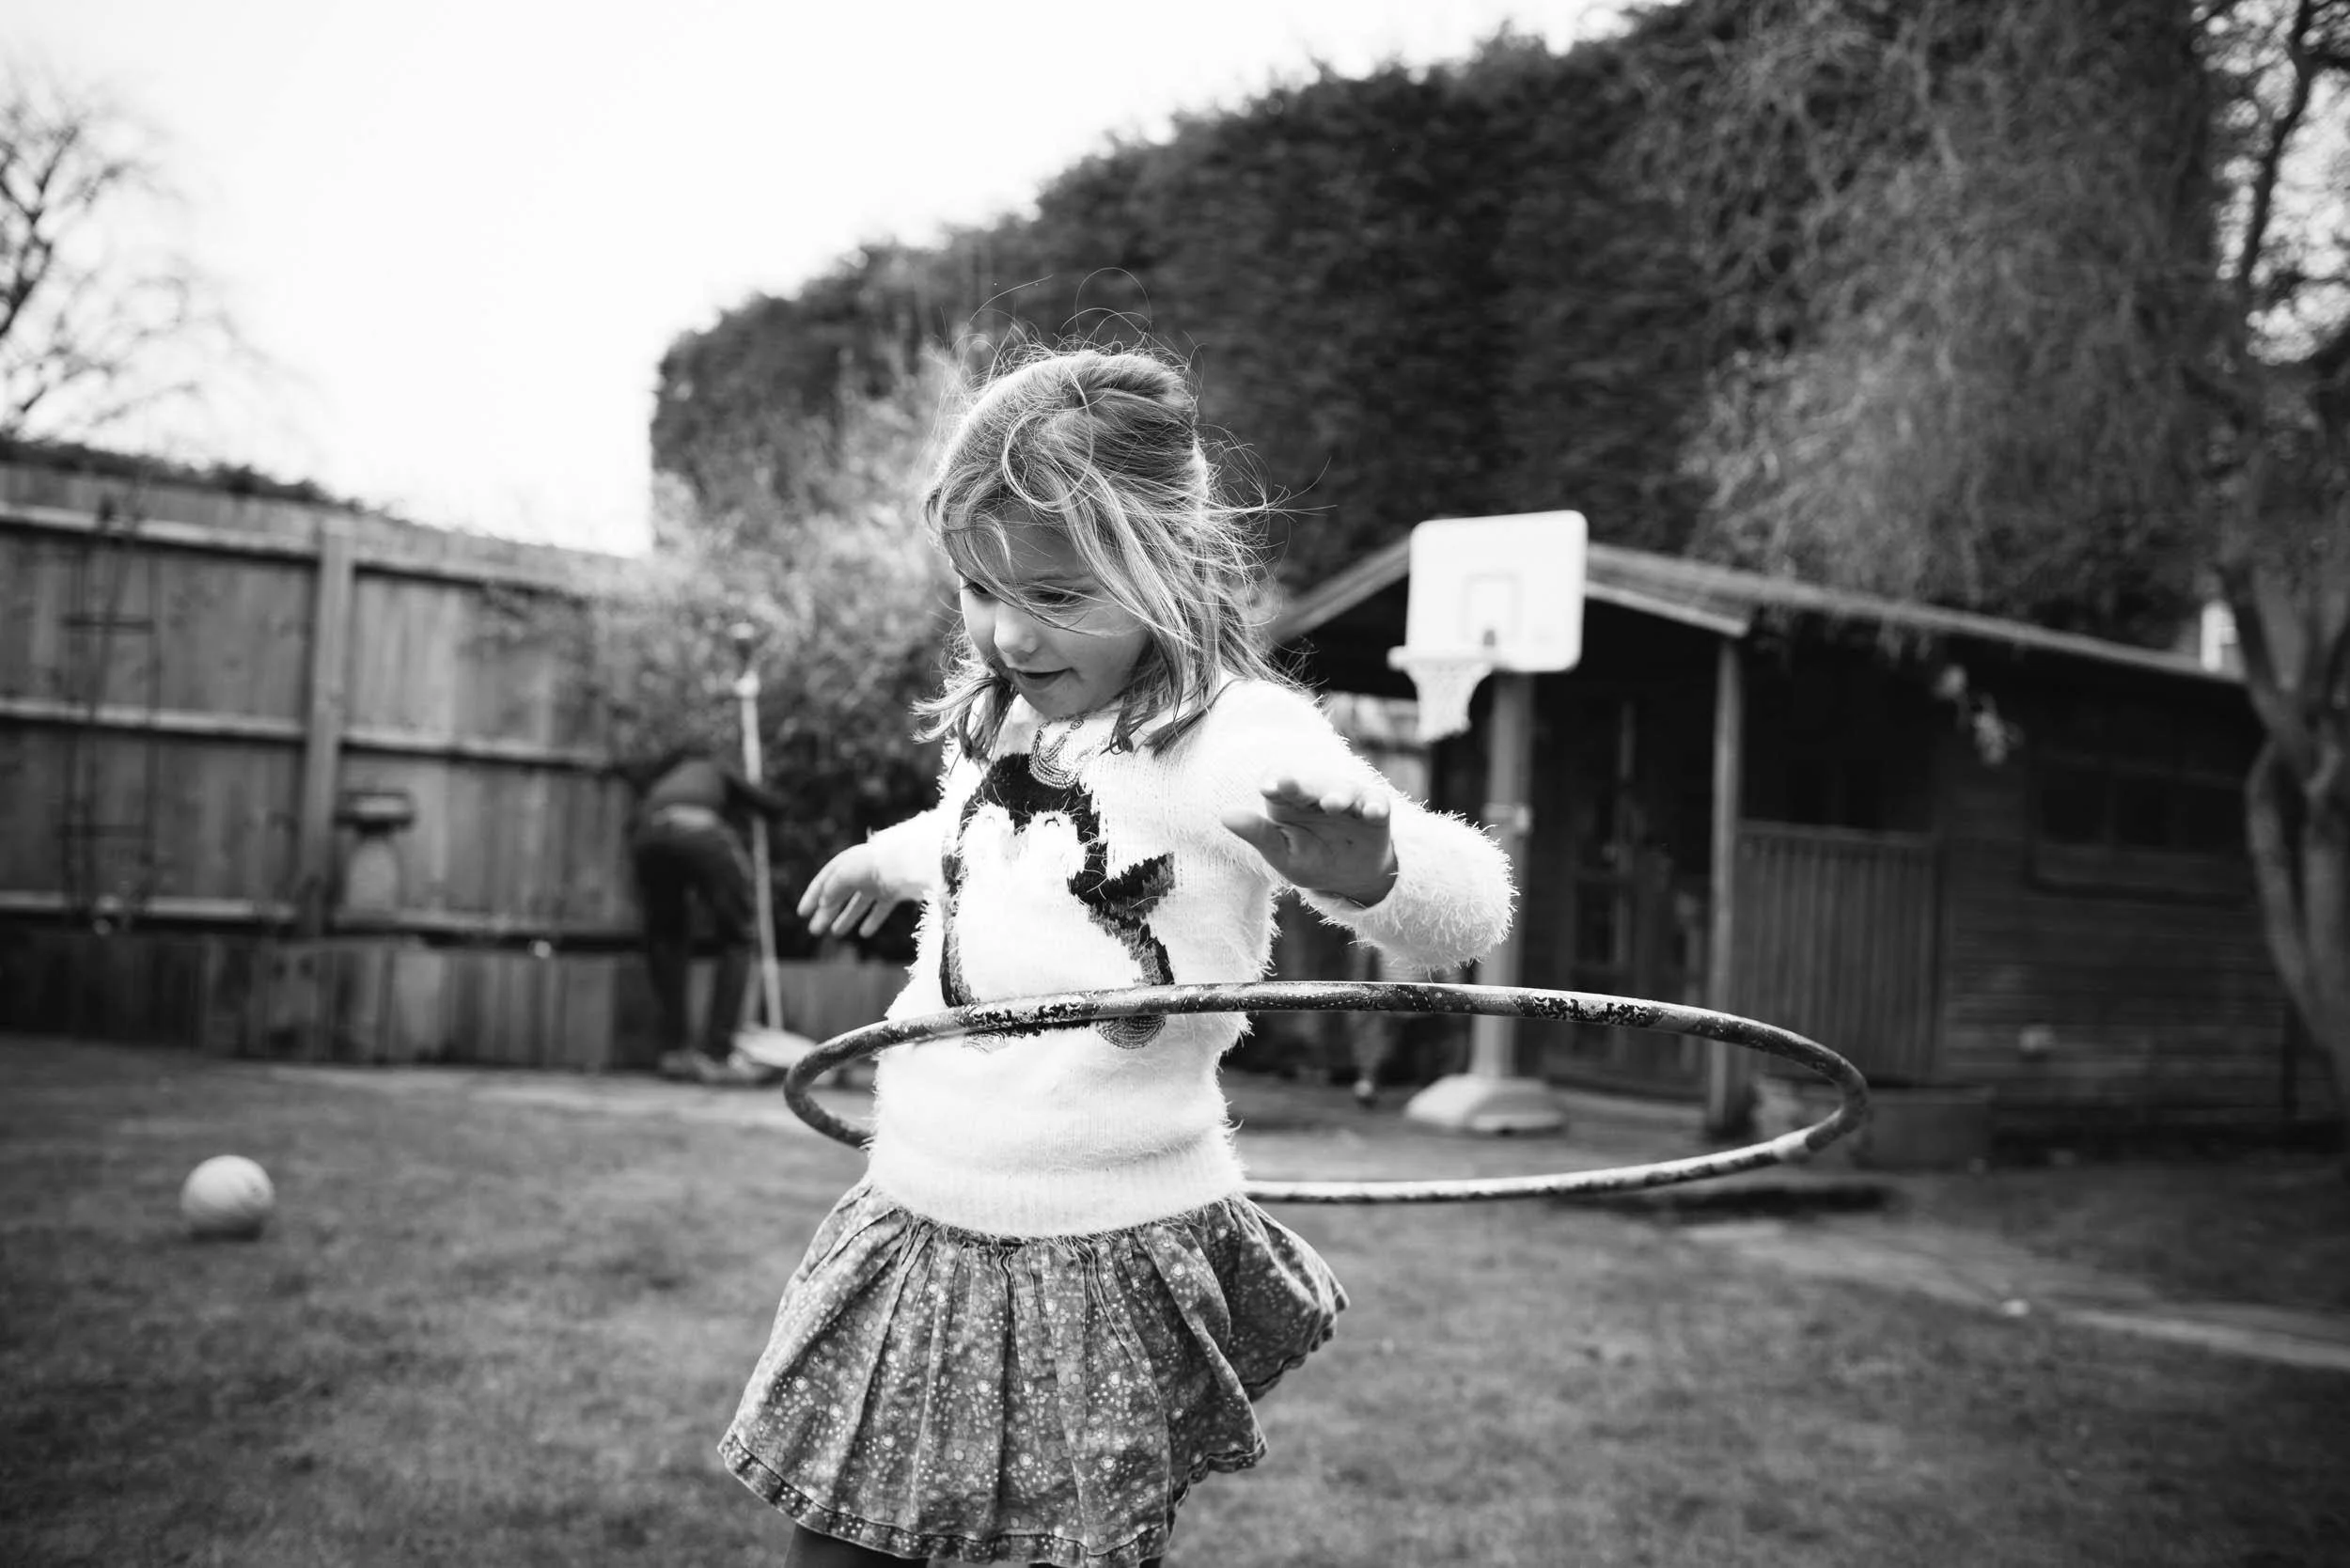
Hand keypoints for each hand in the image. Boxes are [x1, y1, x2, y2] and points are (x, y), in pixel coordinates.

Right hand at [797, 843, 916, 938]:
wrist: (908, 863)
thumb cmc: (874, 865)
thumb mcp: (846, 875)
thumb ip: (832, 888)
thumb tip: (823, 902)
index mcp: (847, 863)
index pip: (825, 881)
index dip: (812, 897)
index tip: (802, 914)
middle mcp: (861, 873)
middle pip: (839, 895)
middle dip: (826, 913)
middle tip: (814, 931)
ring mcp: (878, 883)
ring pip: (858, 904)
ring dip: (846, 918)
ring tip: (835, 934)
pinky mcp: (893, 893)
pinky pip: (880, 909)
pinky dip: (872, 921)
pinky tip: (864, 933)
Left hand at [1221, 773, 1399, 904]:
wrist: (1351, 878)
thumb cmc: (1309, 860)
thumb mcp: (1281, 854)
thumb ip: (1258, 834)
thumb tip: (1224, 816)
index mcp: (1289, 801)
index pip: (1278, 781)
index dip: (1274, 780)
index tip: (1268, 788)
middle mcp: (1318, 794)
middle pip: (1311, 783)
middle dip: (1303, 784)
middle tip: (1289, 784)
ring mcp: (1348, 800)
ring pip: (1344, 790)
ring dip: (1339, 795)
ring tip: (1333, 804)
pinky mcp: (1375, 811)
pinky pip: (1377, 804)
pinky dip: (1375, 806)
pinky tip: (1373, 812)